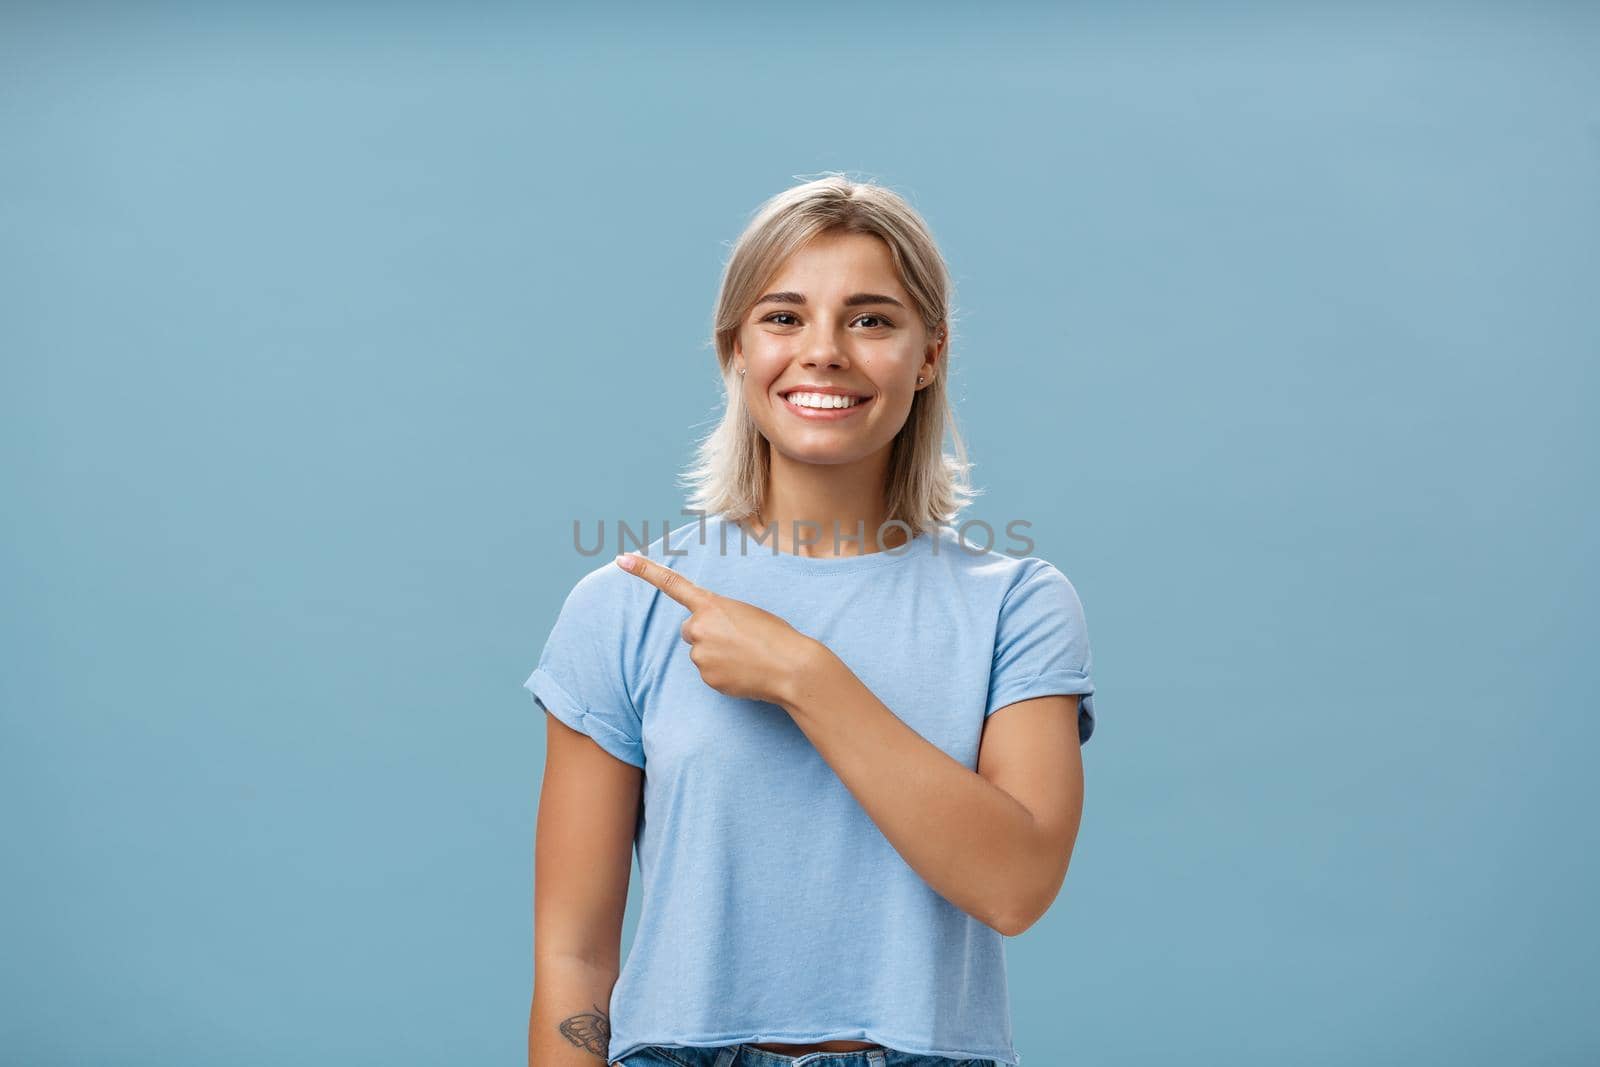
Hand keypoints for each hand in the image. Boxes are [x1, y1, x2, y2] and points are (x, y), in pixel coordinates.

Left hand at [614, 551, 816, 706]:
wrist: (791, 667)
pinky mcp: (707, 678)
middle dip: (707, 635)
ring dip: (717, 655)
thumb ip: (720, 619)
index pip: (671, 584)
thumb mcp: (747, 614)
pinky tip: (744, 672)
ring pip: (700, 653)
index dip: (644, 570)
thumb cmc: (776, 636)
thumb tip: (709, 642)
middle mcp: (699, 627)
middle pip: (690, 630)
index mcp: (711, 604)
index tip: (622, 559)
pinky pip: (709, 674)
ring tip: (746, 657)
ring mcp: (700, 654)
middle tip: (736, 640)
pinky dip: (723, 673)